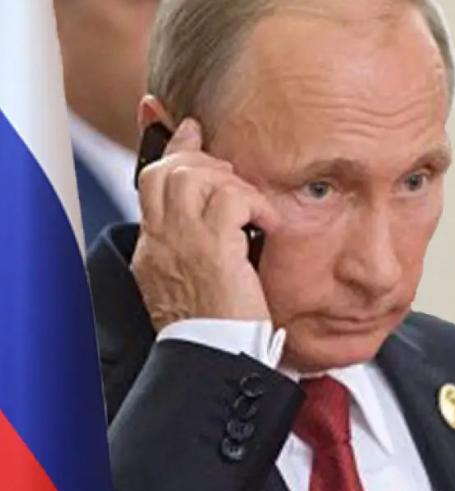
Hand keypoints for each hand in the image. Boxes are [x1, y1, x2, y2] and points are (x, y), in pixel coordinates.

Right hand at [131, 119, 279, 331]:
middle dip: (202, 159)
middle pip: (166, 170)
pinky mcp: (213, 249)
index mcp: (152, 251)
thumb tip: (228, 225)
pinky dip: (255, 202)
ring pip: (194, 176)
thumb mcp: (197, 284)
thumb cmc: (218, 331)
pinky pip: (230, 199)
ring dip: (231, 182)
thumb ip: (200, 249)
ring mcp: (182, 243)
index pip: (150, 182)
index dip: (171, 150)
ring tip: (252, 207)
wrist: (214, 360)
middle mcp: (160, 242)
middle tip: (233, 175)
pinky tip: (268, 223)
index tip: (189, 130)